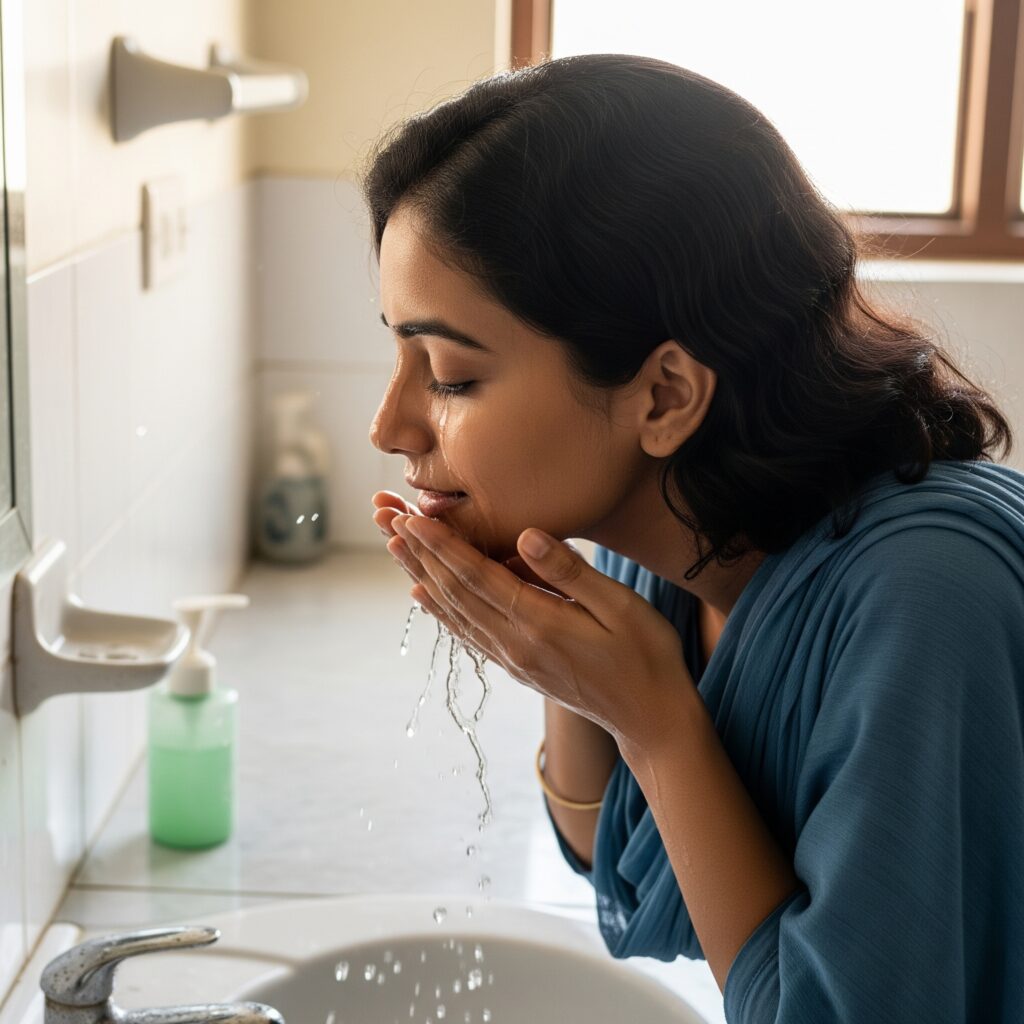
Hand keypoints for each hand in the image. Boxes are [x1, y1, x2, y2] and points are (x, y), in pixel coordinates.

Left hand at [386, 512, 694, 753]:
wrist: (651, 721)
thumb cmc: (647, 656)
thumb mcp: (622, 608)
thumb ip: (571, 572)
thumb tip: (525, 535)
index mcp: (540, 624)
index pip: (478, 577)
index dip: (442, 546)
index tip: (411, 519)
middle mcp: (516, 644)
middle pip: (455, 592)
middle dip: (420, 554)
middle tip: (387, 521)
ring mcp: (513, 659)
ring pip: (455, 612)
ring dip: (421, 576)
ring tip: (393, 548)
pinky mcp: (517, 667)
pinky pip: (467, 633)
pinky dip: (440, 611)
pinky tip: (423, 596)